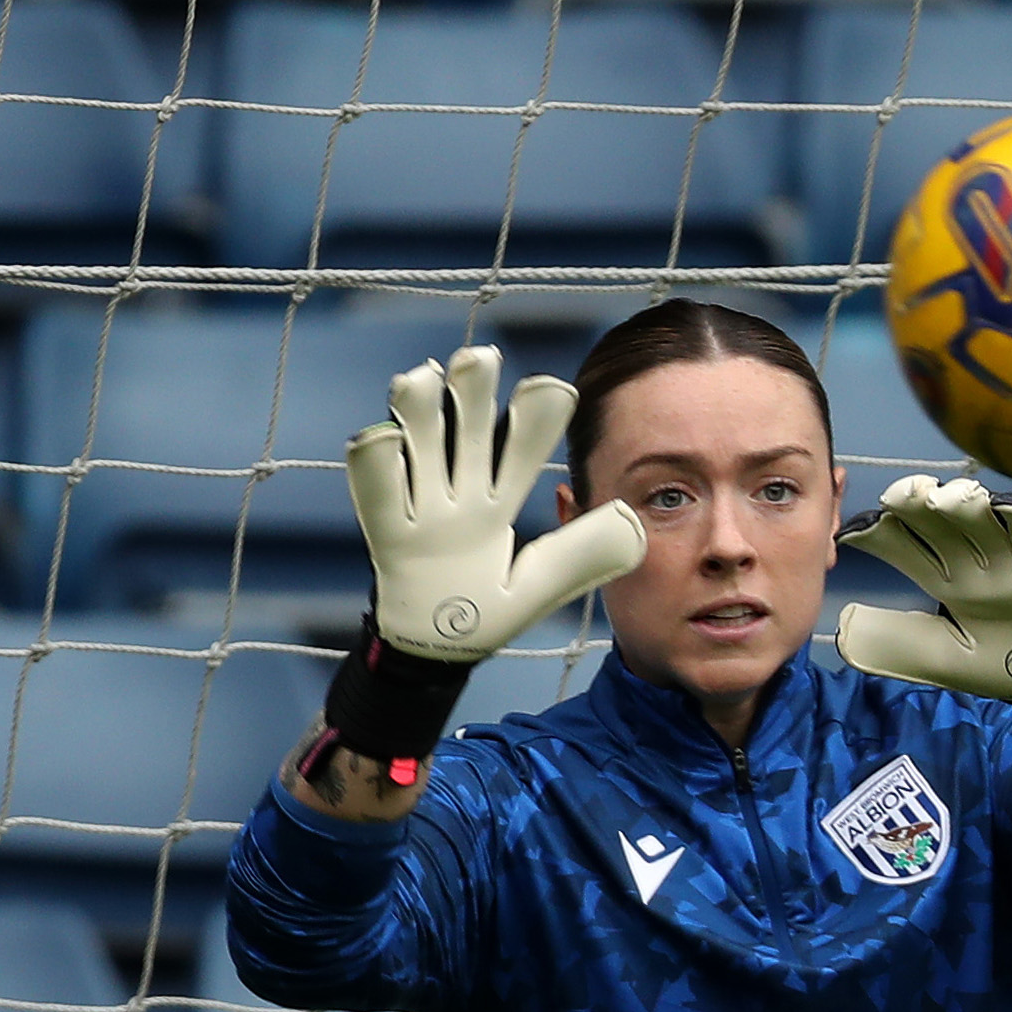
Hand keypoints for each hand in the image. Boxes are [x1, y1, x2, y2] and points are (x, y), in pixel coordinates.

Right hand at [345, 344, 643, 663]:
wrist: (435, 653)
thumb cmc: (487, 613)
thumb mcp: (539, 587)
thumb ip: (581, 556)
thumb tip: (635, 523)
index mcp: (496, 500)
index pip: (518, 450)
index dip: (534, 421)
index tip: (554, 390)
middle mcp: (458, 492)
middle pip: (464, 432)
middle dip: (470, 394)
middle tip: (480, 358)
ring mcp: (421, 508)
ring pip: (419, 448)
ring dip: (419, 412)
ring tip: (421, 378)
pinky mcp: (387, 534)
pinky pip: (378, 496)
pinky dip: (376, 467)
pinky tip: (381, 440)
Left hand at [837, 473, 1011, 798]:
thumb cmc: (996, 666)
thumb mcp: (939, 660)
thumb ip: (894, 644)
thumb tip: (842, 626)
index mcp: (944, 577)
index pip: (904, 546)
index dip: (880, 535)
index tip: (853, 533)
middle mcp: (973, 558)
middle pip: (939, 523)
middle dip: (916, 506)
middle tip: (896, 496)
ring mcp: (1010, 554)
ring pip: (983, 518)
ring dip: (964, 504)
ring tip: (943, 499)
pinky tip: (1001, 506)